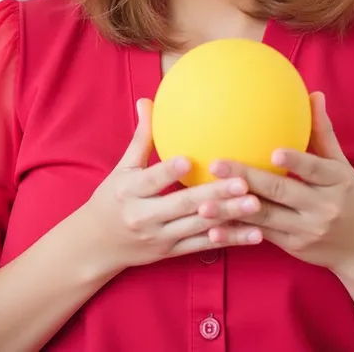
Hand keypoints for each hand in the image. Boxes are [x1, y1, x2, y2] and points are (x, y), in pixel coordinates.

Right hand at [82, 99, 262, 275]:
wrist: (96, 246)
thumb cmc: (111, 198)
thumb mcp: (121, 168)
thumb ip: (141, 137)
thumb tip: (148, 100)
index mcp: (129, 191)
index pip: (150, 180)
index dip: (168, 171)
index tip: (190, 160)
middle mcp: (144, 217)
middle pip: (182, 205)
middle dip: (214, 195)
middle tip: (243, 182)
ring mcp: (160, 237)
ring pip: (199, 227)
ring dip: (229, 217)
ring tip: (256, 205)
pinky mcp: (172, 252)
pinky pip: (204, 246)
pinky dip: (230, 240)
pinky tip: (256, 233)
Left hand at [200, 92, 353, 275]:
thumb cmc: (347, 196)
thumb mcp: (341, 166)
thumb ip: (323, 133)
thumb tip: (315, 94)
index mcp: (337, 182)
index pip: (315, 169)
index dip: (296, 161)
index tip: (274, 152)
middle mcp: (323, 206)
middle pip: (281, 190)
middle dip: (247, 179)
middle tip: (217, 165)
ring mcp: (306, 229)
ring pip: (265, 217)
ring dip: (232, 209)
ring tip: (203, 203)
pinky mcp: (293, 246)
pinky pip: (260, 236)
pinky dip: (235, 232)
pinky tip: (212, 229)